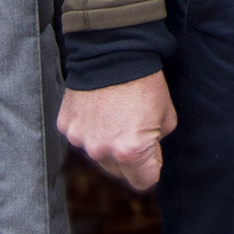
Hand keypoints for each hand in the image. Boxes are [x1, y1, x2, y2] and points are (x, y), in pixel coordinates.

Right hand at [58, 71, 175, 190]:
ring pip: (98, 155)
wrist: (112, 52)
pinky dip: (89, 128)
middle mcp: (102, 151)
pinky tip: (97, 108)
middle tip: (134, 127)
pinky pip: (82, 137)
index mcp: (130, 152)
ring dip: (106, 142)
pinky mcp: (66, 127)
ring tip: (114, 114)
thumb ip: (158, 143)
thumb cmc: (144, 82)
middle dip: (128, 157)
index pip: (144, 181)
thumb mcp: (167, 117)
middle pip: (119, 172)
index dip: (152, 166)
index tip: (152, 151)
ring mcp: (81, 140)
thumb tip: (149, 152)